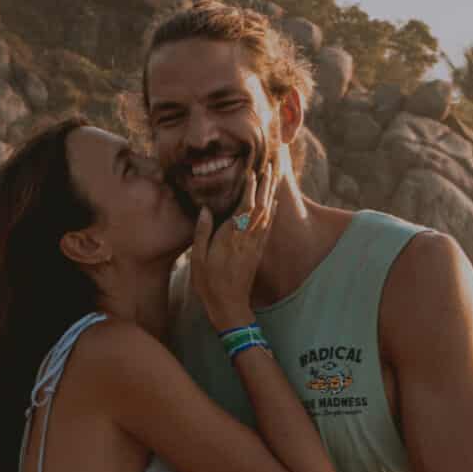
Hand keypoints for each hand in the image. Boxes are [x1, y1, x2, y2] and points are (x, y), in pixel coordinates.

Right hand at [189, 157, 279, 333]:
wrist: (229, 306)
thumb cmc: (209, 283)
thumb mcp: (198, 258)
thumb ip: (202, 232)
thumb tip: (205, 209)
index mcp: (230, 237)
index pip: (244, 207)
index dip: (250, 189)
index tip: (253, 171)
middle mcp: (246, 238)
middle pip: (260, 206)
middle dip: (266, 184)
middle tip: (271, 165)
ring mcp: (254, 245)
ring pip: (266, 214)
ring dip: (270, 193)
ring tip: (274, 177)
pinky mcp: (258, 252)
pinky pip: (267, 227)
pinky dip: (271, 212)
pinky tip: (274, 203)